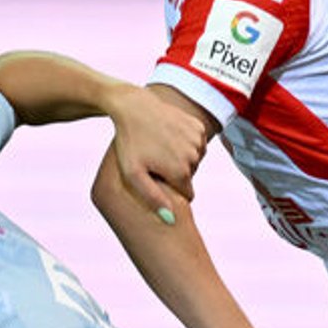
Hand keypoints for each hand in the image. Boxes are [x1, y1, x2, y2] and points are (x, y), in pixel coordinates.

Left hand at [107, 88, 206, 219]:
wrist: (133, 107)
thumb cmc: (129, 143)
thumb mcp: (134, 174)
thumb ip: (153, 199)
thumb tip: (171, 221)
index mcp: (180, 171)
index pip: (187, 194)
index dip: (170, 189)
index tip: (155, 177)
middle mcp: (194, 156)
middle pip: (190, 176)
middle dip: (175, 172)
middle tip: (154, 159)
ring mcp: (198, 140)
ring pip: (195, 160)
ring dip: (181, 157)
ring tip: (159, 146)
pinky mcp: (198, 126)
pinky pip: (197, 144)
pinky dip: (186, 142)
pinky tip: (168, 135)